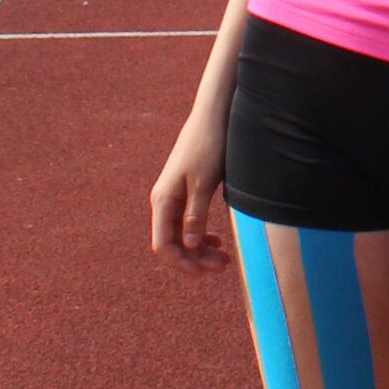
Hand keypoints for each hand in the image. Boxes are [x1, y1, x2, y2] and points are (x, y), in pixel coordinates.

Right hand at [152, 102, 235, 268]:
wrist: (214, 116)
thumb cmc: (208, 145)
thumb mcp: (204, 183)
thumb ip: (195, 215)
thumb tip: (188, 246)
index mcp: (163, 200)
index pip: (163, 244)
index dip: (181, 262)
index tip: (204, 272)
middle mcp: (165, 201)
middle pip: (173, 243)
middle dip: (195, 258)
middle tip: (225, 265)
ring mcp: (176, 197)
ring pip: (183, 234)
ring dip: (200, 249)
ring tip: (225, 258)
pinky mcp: (188, 191)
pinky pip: (190, 222)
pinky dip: (202, 235)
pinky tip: (218, 242)